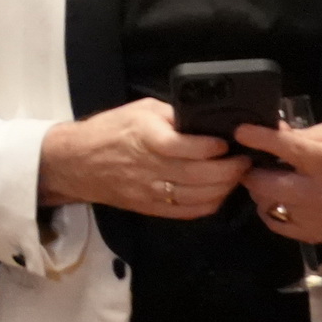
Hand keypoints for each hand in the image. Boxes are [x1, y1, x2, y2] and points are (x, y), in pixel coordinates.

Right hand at [37, 96, 250, 219]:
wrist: (77, 162)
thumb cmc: (111, 130)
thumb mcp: (141, 110)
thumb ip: (173, 115)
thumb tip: (206, 120)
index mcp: (148, 138)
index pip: (189, 148)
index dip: (215, 147)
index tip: (228, 141)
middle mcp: (152, 168)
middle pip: (201, 175)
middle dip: (231, 169)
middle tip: (244, 159)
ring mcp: (153, 192)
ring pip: (200, 196)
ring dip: (225, 187)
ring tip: (235, 174)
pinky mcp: (153, 208)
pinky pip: (190, 211)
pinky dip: (211, 203)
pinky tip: (219, 191)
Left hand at [230, 120, 321, 245]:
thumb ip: (303, 134)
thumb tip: (270, 130)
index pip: (285, 148)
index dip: (258, 139)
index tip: (240, 132)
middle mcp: (319, 195)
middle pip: (264, 184)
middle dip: (252, 170)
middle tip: (253, 162)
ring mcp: (315, 220)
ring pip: (265, 204)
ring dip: (261, 190)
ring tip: (271, 179)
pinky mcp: (313, 236)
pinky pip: (275, 223)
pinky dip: (271, 208)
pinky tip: (280, 197)